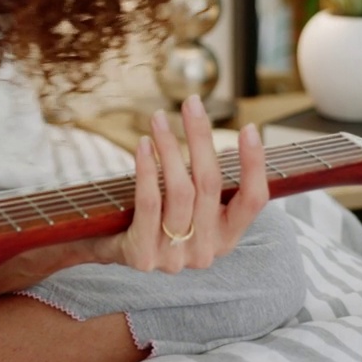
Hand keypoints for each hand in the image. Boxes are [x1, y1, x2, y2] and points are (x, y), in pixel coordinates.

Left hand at [97, 94, 267, 273]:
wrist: (107, 249)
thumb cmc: (152, 217)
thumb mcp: (187, 205)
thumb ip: (206, 184)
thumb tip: (222, 142)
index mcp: (226, 238)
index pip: (254, 200)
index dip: (254, 165)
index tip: (249, 128)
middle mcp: (206, 251)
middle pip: (209, 184)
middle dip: (201, 138)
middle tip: (191, 103)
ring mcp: (175, 258)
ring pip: (179, 191)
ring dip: (169, 147)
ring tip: (158, 118)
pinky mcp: (143, 256)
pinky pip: (150, 203)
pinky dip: (147, 169)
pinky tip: (143, 144)